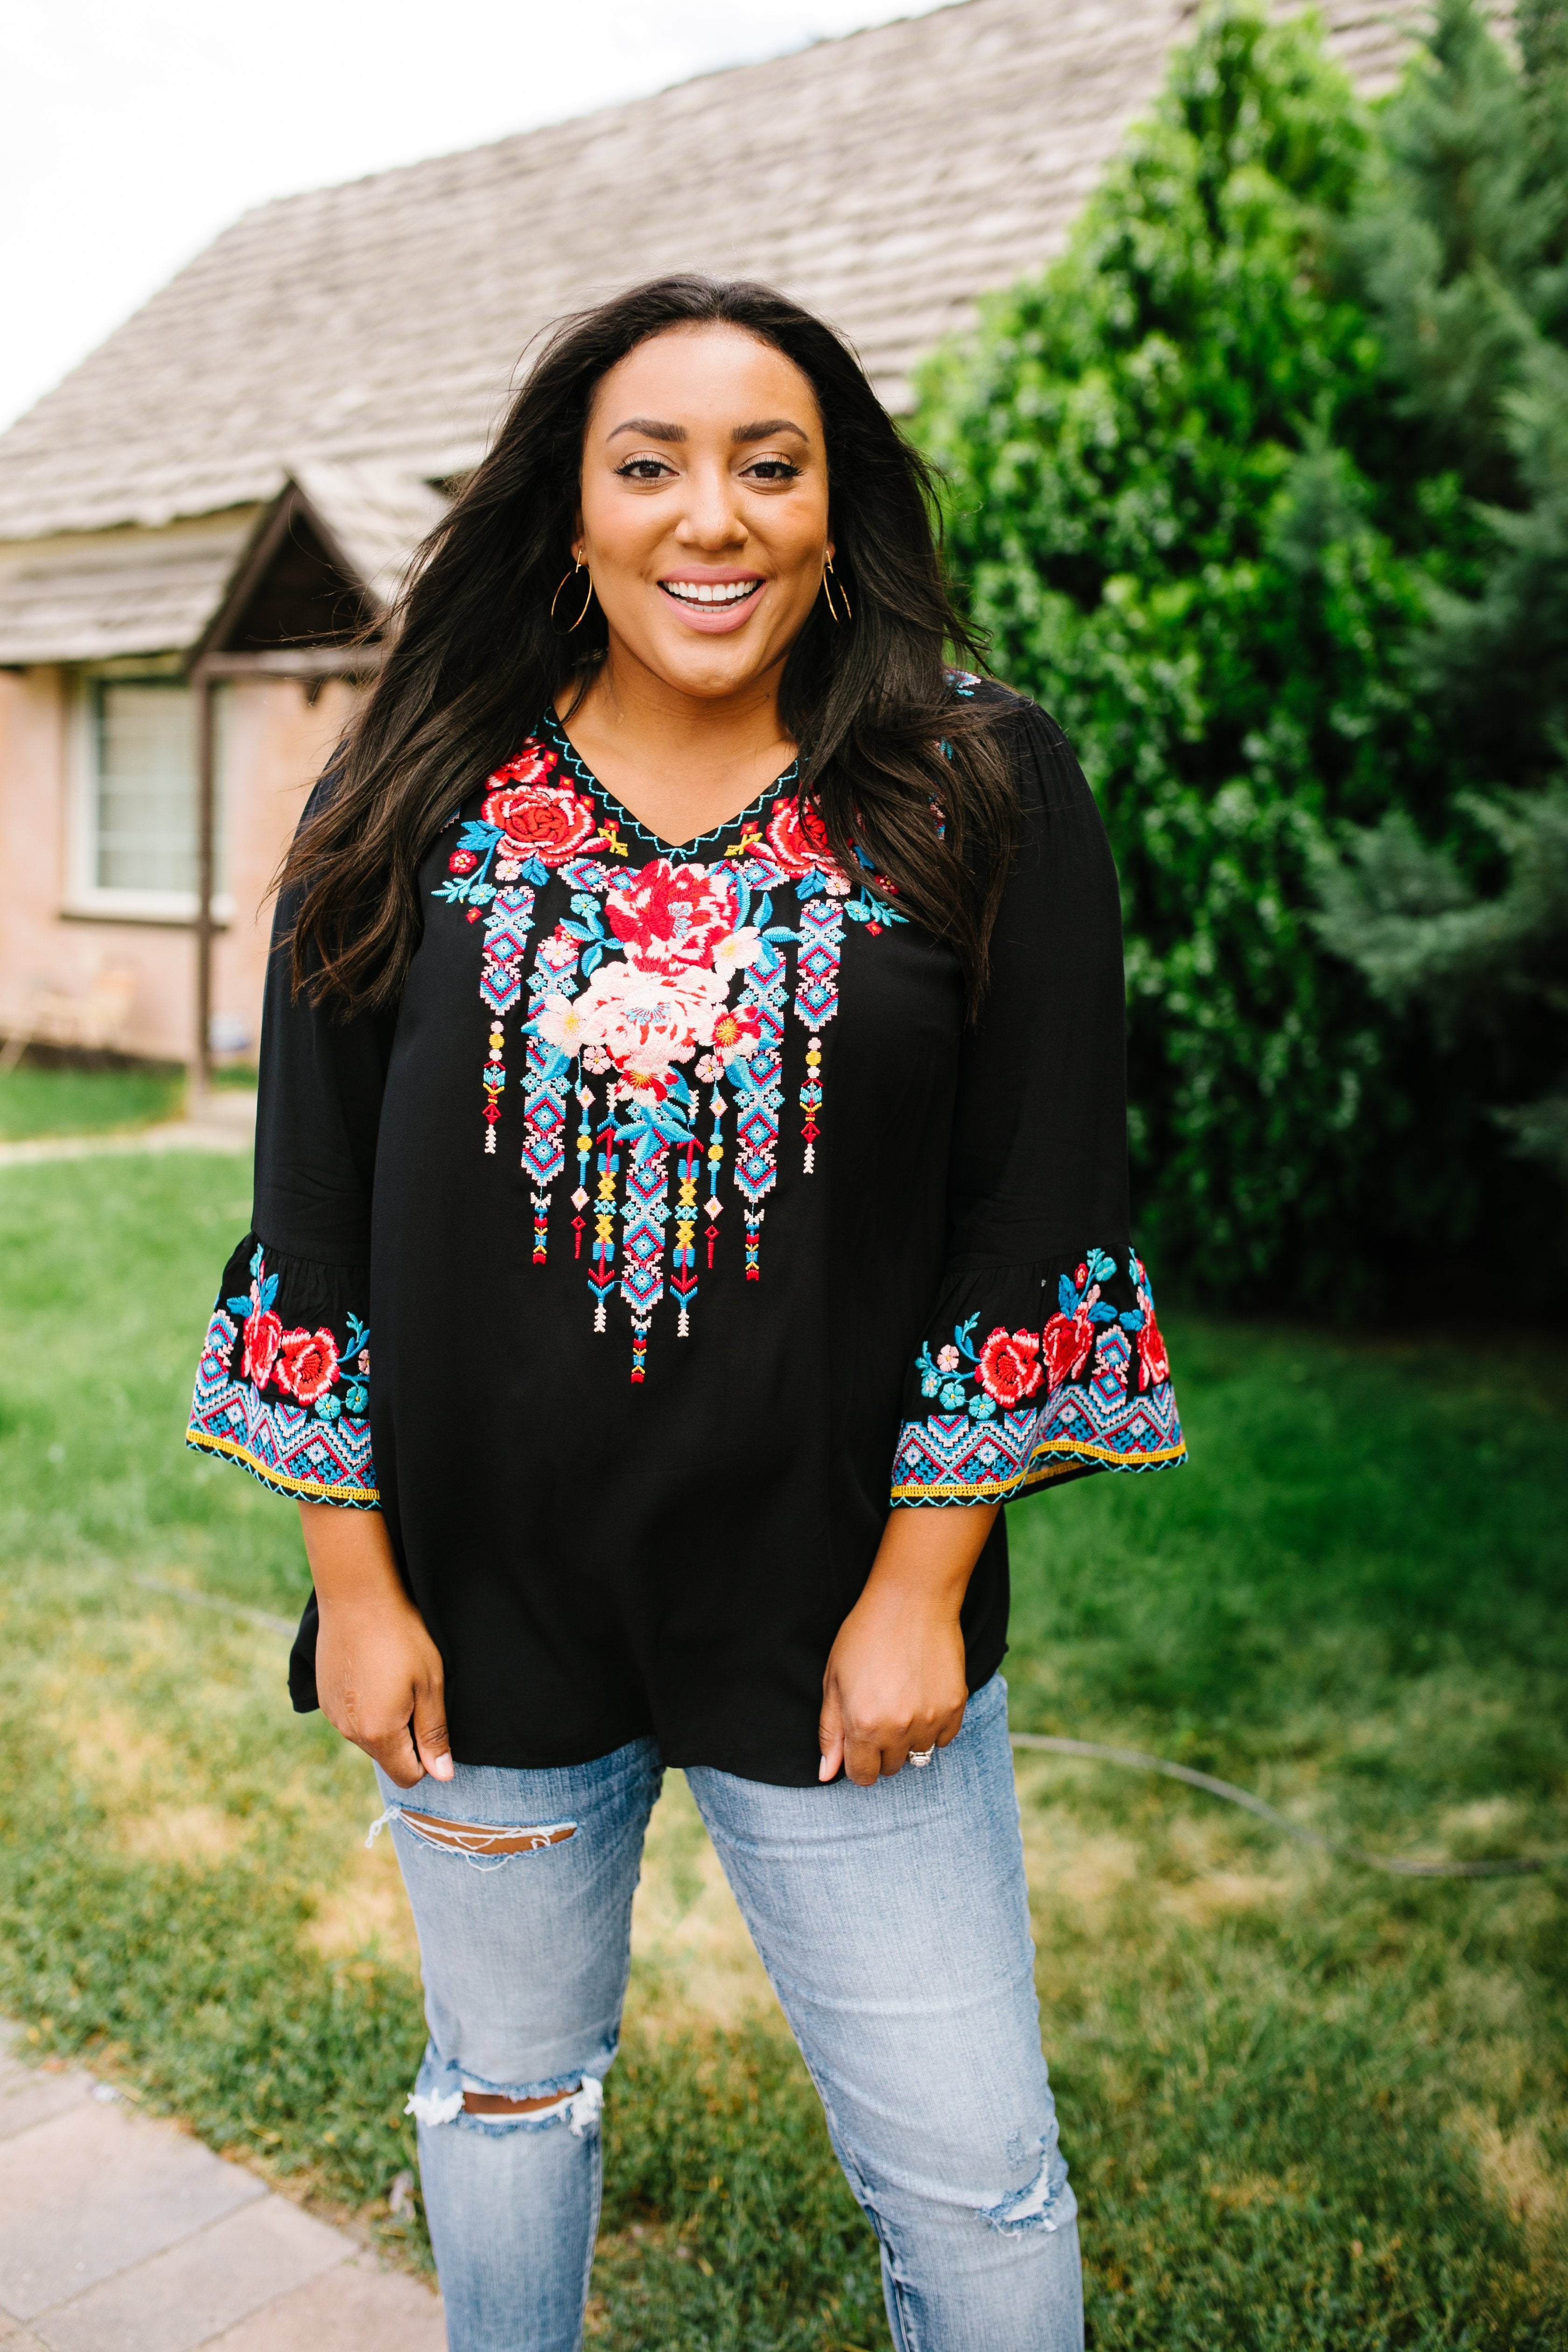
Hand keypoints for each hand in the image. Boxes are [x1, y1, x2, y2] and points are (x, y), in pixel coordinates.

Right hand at [298, 1503, 452, 1788]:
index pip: (408, 1776)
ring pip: (368, 1736)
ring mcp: (332, 1715)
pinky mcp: (324, 1697)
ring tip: (393, 1676)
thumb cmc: (402, 1637)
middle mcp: (349, 1732)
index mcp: (379, 1734)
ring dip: (385, 1719)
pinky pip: (351, 1716)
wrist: (357, 1596)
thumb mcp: (430, 1684)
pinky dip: (365, 1704)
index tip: (432, 1722)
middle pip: (388, 1756)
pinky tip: (373, 1670)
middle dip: (406, 1737)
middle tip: (416, 1691)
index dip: (427, 1759)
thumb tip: (443, 1776)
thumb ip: (434, 1734)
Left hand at [818, 1503, 997, 1784]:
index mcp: (863, 1725)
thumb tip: (826, 1773)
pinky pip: (944, 1738)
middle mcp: (898, 1729)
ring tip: (901, 1702)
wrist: (912, 1599)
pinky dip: (932, 1727)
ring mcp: (930, 1719)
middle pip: (890, 1768)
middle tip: (878, 1713)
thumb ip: (830, 1732)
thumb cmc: (865, 1634)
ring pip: (919, 1756)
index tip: (858, 1742)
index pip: (862, 1775)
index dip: (857, 1762)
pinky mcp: (955, 1707)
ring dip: (908, 1740)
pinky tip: (922, 1698)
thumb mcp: (833, 1680)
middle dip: (881, 1750)